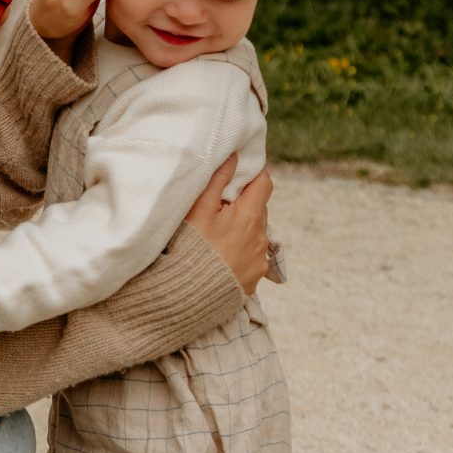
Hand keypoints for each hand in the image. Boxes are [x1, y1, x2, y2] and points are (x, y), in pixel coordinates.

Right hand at [183, 156, 272, 293]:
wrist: (188, 296)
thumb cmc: (190, 249)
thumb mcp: (199, 209)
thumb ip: (217, 180)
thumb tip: (233, 156)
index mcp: (250, 216)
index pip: (264, 183)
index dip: (254, 174)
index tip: (240, 173)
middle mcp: (261, 238)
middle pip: (259, 208)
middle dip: (244, 202)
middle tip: (221, 204)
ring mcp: (260, 260)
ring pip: (257, 233)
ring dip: (244, 228)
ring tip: (218, 234)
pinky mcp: (254, 278)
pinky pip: (253, 256)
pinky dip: (242, 250)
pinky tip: (221, 255)